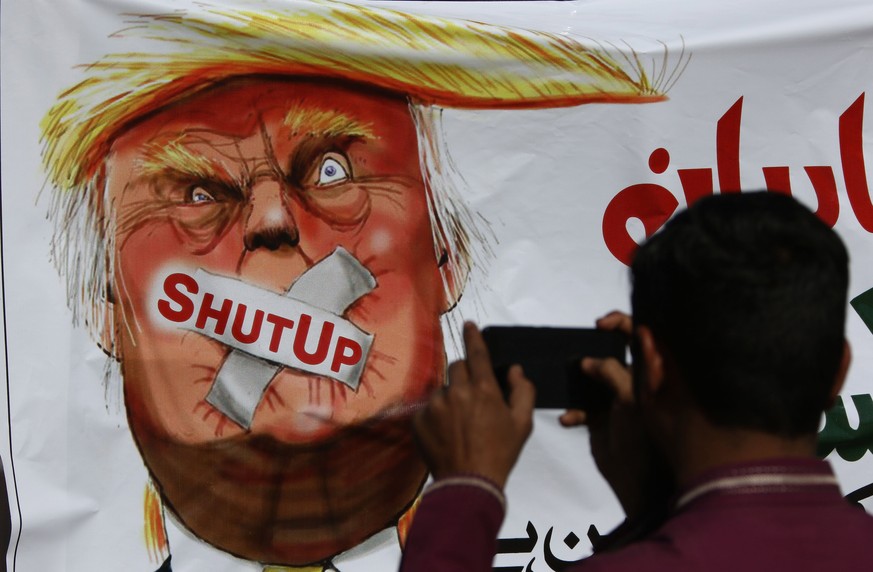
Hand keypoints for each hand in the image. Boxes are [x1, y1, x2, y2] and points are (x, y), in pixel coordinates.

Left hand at [413, 322, 535, 488]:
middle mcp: (457, 391)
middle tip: (472, 399)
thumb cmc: (500, 453)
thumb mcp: (523, 423)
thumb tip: (514, 370)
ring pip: (442, 389)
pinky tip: (446, 434)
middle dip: (465, 377)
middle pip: (457, 367)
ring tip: (459, 425)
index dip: (473, 336)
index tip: (468, 325)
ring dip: (450, 399)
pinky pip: (427, 408)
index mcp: (484, 389)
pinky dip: (435, 416)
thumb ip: (523, 391)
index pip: (477, 352)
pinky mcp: (419, 420)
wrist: (469, 482)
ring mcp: (435, 406)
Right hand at [559, 311, 669, 519]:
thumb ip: (611, 372)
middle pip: (610, 354)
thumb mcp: (629, 398)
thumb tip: (588, 361)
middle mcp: (634, 380)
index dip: (622, 322)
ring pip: (592, 378)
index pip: (641, 333)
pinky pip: (584, 405)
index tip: (599, 326)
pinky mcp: (602, 416)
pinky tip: (569, 419)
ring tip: (567, 385)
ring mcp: (617, 398)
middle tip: (577, 355)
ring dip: (578, 382)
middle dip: (591, 353)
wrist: (636, 481)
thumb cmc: (642, 435)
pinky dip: (575, 410)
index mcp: (649, 372)